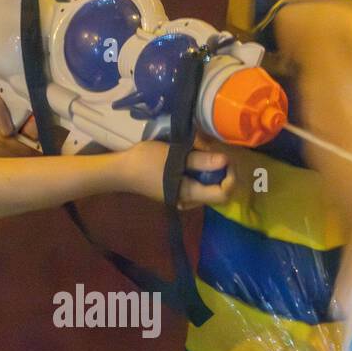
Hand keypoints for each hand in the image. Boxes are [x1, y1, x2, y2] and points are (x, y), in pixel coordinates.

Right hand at [119, 137, 233, 207]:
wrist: (120, 171)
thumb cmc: (145, 162)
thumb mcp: (174, 156)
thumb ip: (200, 160)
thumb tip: (226, 161)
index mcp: (189, 194)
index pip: (223, 194)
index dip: (231, 177)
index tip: (227, 159)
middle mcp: (189, 201)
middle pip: (217, 190)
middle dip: (221, 170)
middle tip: (216, 151)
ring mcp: (182, 197)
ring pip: (208, 186)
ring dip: (210, 169)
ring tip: (204, 150)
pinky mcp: (176, 191)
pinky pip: (197, 184)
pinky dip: (200, 170)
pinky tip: (193, 156)